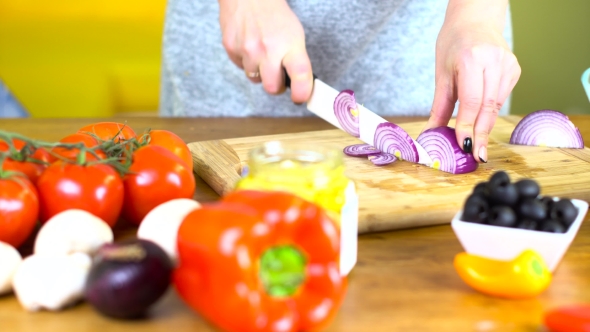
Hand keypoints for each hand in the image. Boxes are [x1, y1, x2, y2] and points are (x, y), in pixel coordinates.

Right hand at [218, 0, 312, 102]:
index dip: (302, 93)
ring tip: (262, 52)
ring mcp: (247, 50)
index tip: (300, 97)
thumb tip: (300, 86)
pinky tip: (249, 45)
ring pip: (255, 78)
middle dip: (276, 86)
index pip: (300, 75)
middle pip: (272, 88)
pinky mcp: (231, 49)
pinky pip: (241, 67)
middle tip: (278, 76)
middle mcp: (268, 49)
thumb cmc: (275, 15)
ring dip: (260, 71)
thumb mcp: (295, 34)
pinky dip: (246, 61)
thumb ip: (296, 60)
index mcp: (290, 45)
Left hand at [424, 1, 520, 162]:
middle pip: (488, 108)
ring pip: (496, 106)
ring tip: (476, 144)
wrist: (474, 19)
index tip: (465, 147)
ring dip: (485, 126)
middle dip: (481, 135)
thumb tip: (432, 134)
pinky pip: (501, 98)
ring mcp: (509, 65)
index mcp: (472, 60)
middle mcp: (494, 61)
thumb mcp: (442, 73)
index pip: (472, 102)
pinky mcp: (516, 69)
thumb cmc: (453, 44)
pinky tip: (481, 116)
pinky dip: (490, 111)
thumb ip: (439, 106)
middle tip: (477, 157)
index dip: (468, 127)